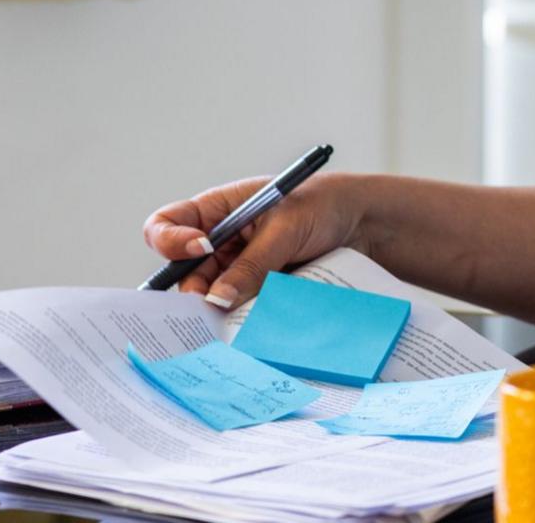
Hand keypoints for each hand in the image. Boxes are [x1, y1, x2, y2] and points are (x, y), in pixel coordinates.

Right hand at [141, 173, 365, 308]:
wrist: (365, 226)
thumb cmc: (323, 206)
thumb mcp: (286, 227)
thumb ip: (253, 263)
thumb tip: (217, 300)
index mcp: (218, 211)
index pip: (168, 225)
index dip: (171, 240)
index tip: (199, 249)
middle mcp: (221, 244)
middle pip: (185, 275)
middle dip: (195, 292)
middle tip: (214, 307)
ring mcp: (239, 272)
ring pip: (213, 300)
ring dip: (223, 312)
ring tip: (242, 319)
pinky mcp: (259, 296)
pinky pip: (242, 314)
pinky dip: (246, 322)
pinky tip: (258, 327)